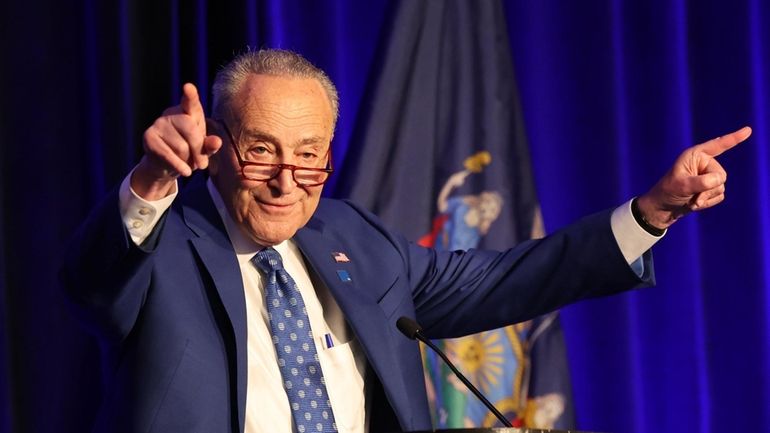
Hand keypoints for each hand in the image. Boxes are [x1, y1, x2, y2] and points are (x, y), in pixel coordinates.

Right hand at [131, 83, 222, 199]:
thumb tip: (217, 141)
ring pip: (181, 146)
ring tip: (185, 162)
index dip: (190, 96)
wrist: (165, 166)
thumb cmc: (189, 152)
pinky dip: (179, 166)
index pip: (191, 103)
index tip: (189, 87)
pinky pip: (168, 154)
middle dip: (199, 150)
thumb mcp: (203, 149)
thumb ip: (210, 145)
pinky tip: (186, 172)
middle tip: (203, 164)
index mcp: (188, 112)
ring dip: (187, 160)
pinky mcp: (148, 137)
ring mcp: (158, 124)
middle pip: (190, 129)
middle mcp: (171, 114)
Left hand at [636, 126, 751, 228]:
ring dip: (706, 197)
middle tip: (692, 196)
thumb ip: (701, 182)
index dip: (734, 138)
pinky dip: (708, 202)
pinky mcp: (710, 188)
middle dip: (709, 188)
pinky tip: (694, 203)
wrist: (663, 208)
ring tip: (690, 200)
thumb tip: (719, 180)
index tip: (748, 130)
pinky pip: (719, 196)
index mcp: (695, 155)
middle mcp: (703, 163)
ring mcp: (708, 176)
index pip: (718, 145)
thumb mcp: (682, 186)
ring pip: (721, 187)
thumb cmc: (667, 192)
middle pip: (721, 175)